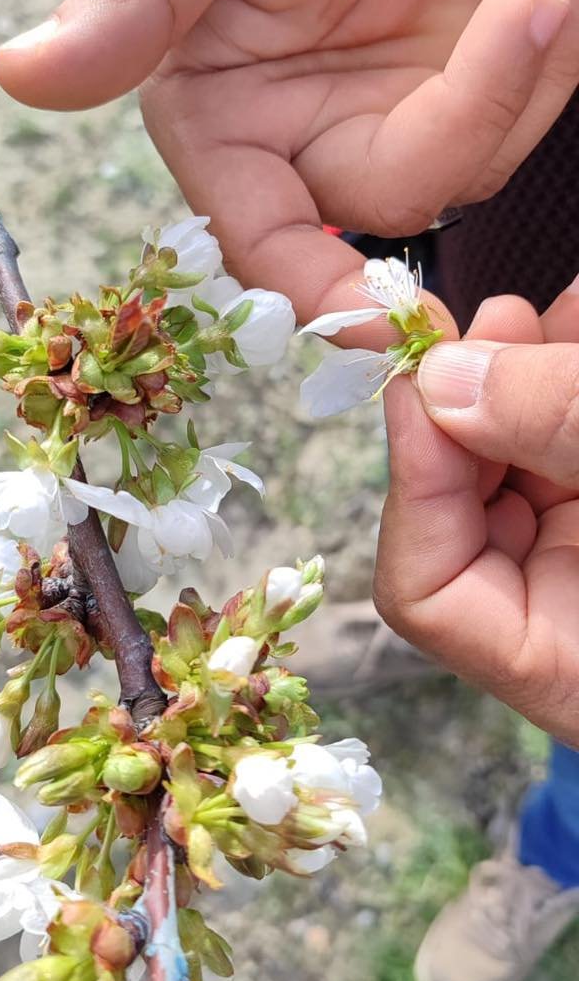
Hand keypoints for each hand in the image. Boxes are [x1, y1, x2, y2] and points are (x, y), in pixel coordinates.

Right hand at [0, 0, 578, 326]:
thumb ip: (133, 1)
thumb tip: (20, 73)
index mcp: (221, 131)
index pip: (262, 241)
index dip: (315, 291)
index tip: (383, 319)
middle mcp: (300, 155)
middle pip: (390, 207)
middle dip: (473, 118)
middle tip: (537, 3)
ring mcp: (385, 137)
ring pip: (468, 166)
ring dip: (526, 72)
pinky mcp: (457, 108)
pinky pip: (517, 119)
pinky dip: (551, 56)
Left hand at [375, 279, 578, 745]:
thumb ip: (558, 426)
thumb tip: (443, 377)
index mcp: (564, 668)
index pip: (426, 594)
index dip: (417, 477)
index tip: (434, 377)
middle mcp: (562, 621)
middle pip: (465, 513)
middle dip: (472, 405)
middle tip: (501, 318)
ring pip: (514, 469)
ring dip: (521, 378)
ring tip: (555, 312)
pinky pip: (559, 453)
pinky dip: (560, 384)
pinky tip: (572, 325)